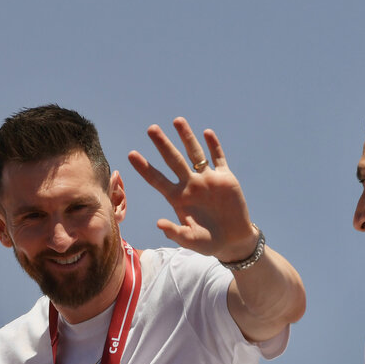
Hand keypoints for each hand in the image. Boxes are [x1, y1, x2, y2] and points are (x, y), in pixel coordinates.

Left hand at [128, 117, 258, 262]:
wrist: (233, 240)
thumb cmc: (209, 242)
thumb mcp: (191, 240)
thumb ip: (175, 232)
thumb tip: (159, 224)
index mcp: (178, 198)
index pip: (157, 179)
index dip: (144, 168)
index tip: (131, 155)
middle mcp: (190, 185)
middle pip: (173, 160)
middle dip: (163, 144)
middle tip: (151, 129)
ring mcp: (207, 179)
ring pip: (194, 153)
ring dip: (187, 137)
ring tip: (177, 120)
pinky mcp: (225, 178)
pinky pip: (218, 158)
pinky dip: (213, 146)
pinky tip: (206, 133)